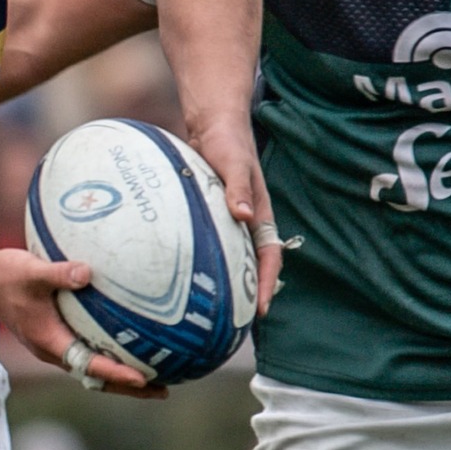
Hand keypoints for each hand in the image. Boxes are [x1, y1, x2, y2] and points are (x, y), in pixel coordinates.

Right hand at [0, 247, 163, 398]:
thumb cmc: (5, 275)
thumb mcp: (31, 271)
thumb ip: (59, 272)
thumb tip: (88, 272)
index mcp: (50, 342)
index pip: (89, 365)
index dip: (117, 374)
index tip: (143, 379)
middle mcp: (54, 350)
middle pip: (97, 379)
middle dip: (130, 388)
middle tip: (164, 390)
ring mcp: (56, 346)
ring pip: (94, 370)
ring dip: (122, 377)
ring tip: (157, 378)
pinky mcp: (58, 336)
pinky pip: (90, 353)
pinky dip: (112, 357)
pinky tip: (133, 345)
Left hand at [186, 113, 281, 313]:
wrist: (212, 123)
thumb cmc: (227, 140)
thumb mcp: (234, 162)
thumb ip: (237, 187)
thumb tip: (241, 215)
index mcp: (259, 214)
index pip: (270, 257)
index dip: (266, 284)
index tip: (258, 309)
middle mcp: (246, 222)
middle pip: (251, 267)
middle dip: (246, 295)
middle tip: (233, 326)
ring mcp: (229, 220)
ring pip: (231, 259)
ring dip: (225, 284)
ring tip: (209, 313)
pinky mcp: (211, 216)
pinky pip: (209, 245)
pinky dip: (203, 263)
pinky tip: (181, 278)